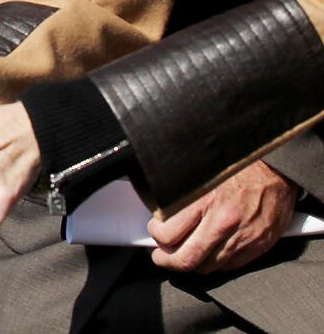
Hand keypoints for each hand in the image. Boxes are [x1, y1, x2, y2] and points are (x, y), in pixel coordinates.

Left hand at [148, 160, 295, 272]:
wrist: (278, 171)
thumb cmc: (238, 167)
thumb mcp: (201, 171)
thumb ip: (180, 193)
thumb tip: (158, 209)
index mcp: (205, 201)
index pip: (168, 235)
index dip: (156, 235)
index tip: (156, 231)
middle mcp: (224, 224)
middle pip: (186, 259)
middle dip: (167, 261)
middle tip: (160, 256)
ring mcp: (243, 238)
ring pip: (207, 267)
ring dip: (192, 263)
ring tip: (184, 253)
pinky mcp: (259, 246)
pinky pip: (230, 266)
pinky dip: (216, 263)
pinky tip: (209, 251)